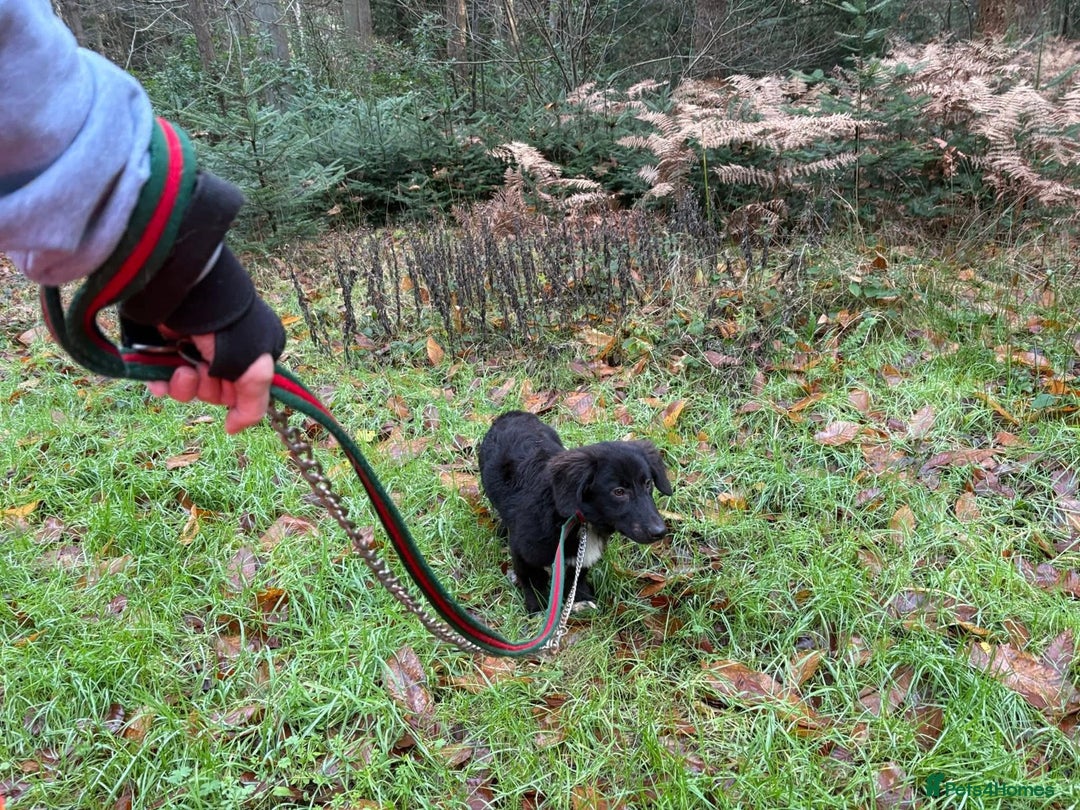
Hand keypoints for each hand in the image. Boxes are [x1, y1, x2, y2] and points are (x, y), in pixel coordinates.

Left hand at [145, 332, 273, 433]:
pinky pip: (161, 383)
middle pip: (214, 393)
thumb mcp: (255, 368)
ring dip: (184, 387)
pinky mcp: (161, 352)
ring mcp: (190, 352)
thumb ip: (254, 404)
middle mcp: (220, 355)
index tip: (231, 388)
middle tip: (205, 370)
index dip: (234, 397)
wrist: (184, 296)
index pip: (242, 392)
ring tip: (182, 369)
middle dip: (208, 388)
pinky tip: (161, 378)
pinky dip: (161, 384)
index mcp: (247, 356)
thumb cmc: (227, 328)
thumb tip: (233, 429)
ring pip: (187, 391)